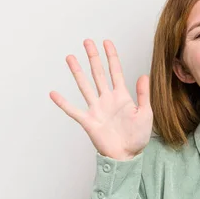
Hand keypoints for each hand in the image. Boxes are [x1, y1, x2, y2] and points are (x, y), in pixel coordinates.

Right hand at [49, 39, 152, 160]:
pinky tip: (53, 93)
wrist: (127, 156)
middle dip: (93, 58)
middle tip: (87, 42)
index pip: (115, 71)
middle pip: (98, 74)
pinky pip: (73, 110)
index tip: (106, 42)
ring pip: (85, 86)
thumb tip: (143, 75)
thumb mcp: (145, 114)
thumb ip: (143, 95)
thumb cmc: (138, 137)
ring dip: (77, 72)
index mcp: (122, 96)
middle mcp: (107, 99)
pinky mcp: (88, 121)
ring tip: (70, 57)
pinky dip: (63, 103)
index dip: (111, 57)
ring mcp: (96, 109)